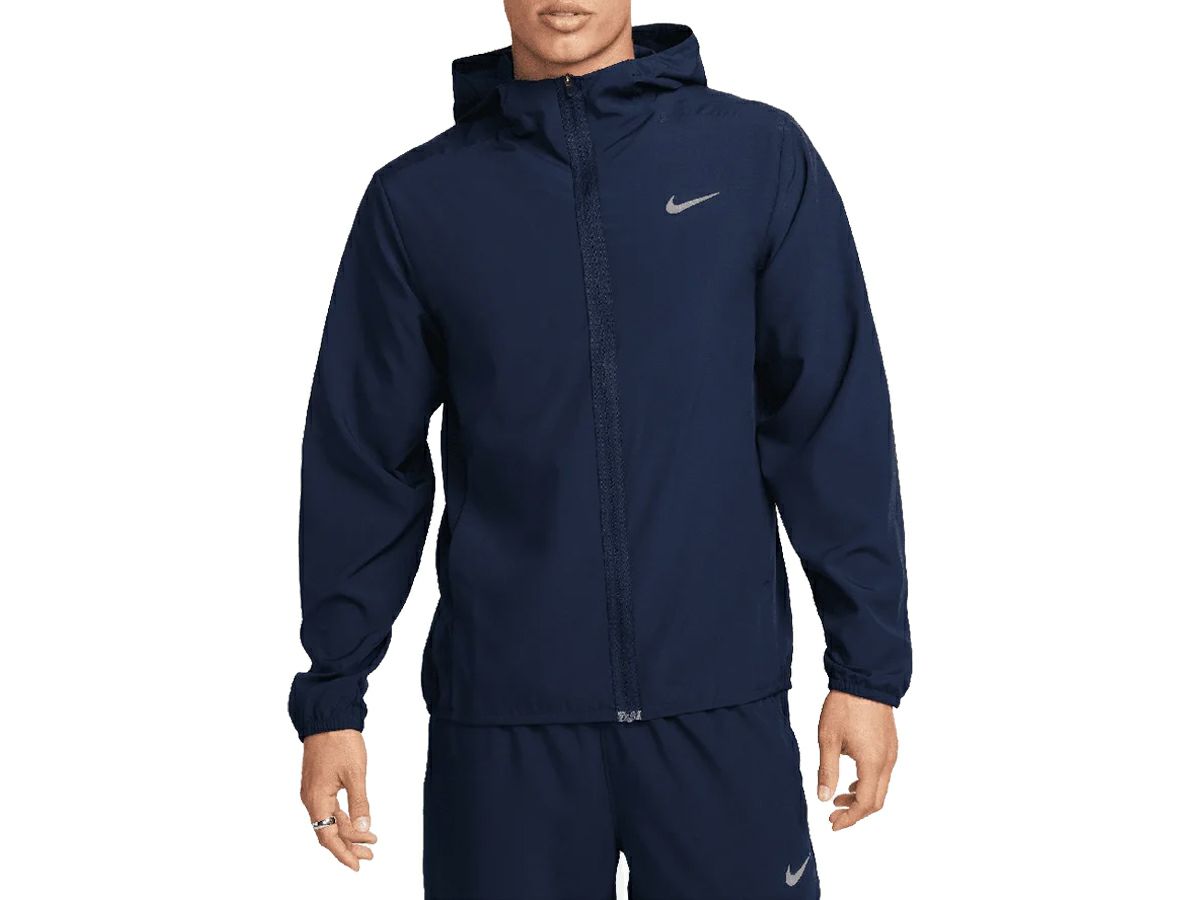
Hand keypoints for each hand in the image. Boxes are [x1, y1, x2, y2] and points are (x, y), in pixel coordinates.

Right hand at [300, 729, 377, 869]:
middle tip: (370, 855)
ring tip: (370, 842)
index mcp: (317, 799)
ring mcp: (313, 792)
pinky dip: (344, 819)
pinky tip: (358, 823)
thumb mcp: (355, 774)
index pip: (328, 836)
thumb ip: (360, 803)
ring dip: (349, 833)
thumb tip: (364, 830)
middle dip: (349, 846)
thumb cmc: (341, 742)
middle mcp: (311, 799)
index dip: (343, 853)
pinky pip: (330, 809)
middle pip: (329, 832)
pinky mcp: (318, 784)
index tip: (358, 865)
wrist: (328, 717)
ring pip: (330, 821)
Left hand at [816, 690, 897, 830]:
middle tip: (833, 815)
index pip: (865, 804)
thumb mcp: (828, 739)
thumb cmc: (844, 707)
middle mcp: (887, 761)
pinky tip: (851, 781)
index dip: (849, 818)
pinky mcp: (890, 745)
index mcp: (873, 762)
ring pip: (881, 788)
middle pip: (876, 801)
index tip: (833, 824)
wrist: (864, 678)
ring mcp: (891, 752)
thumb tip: (823, 798)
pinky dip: (867, 784)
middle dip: (856, 813)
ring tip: (838, 797)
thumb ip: (827, 771)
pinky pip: (882, 774)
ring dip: (861, 798)